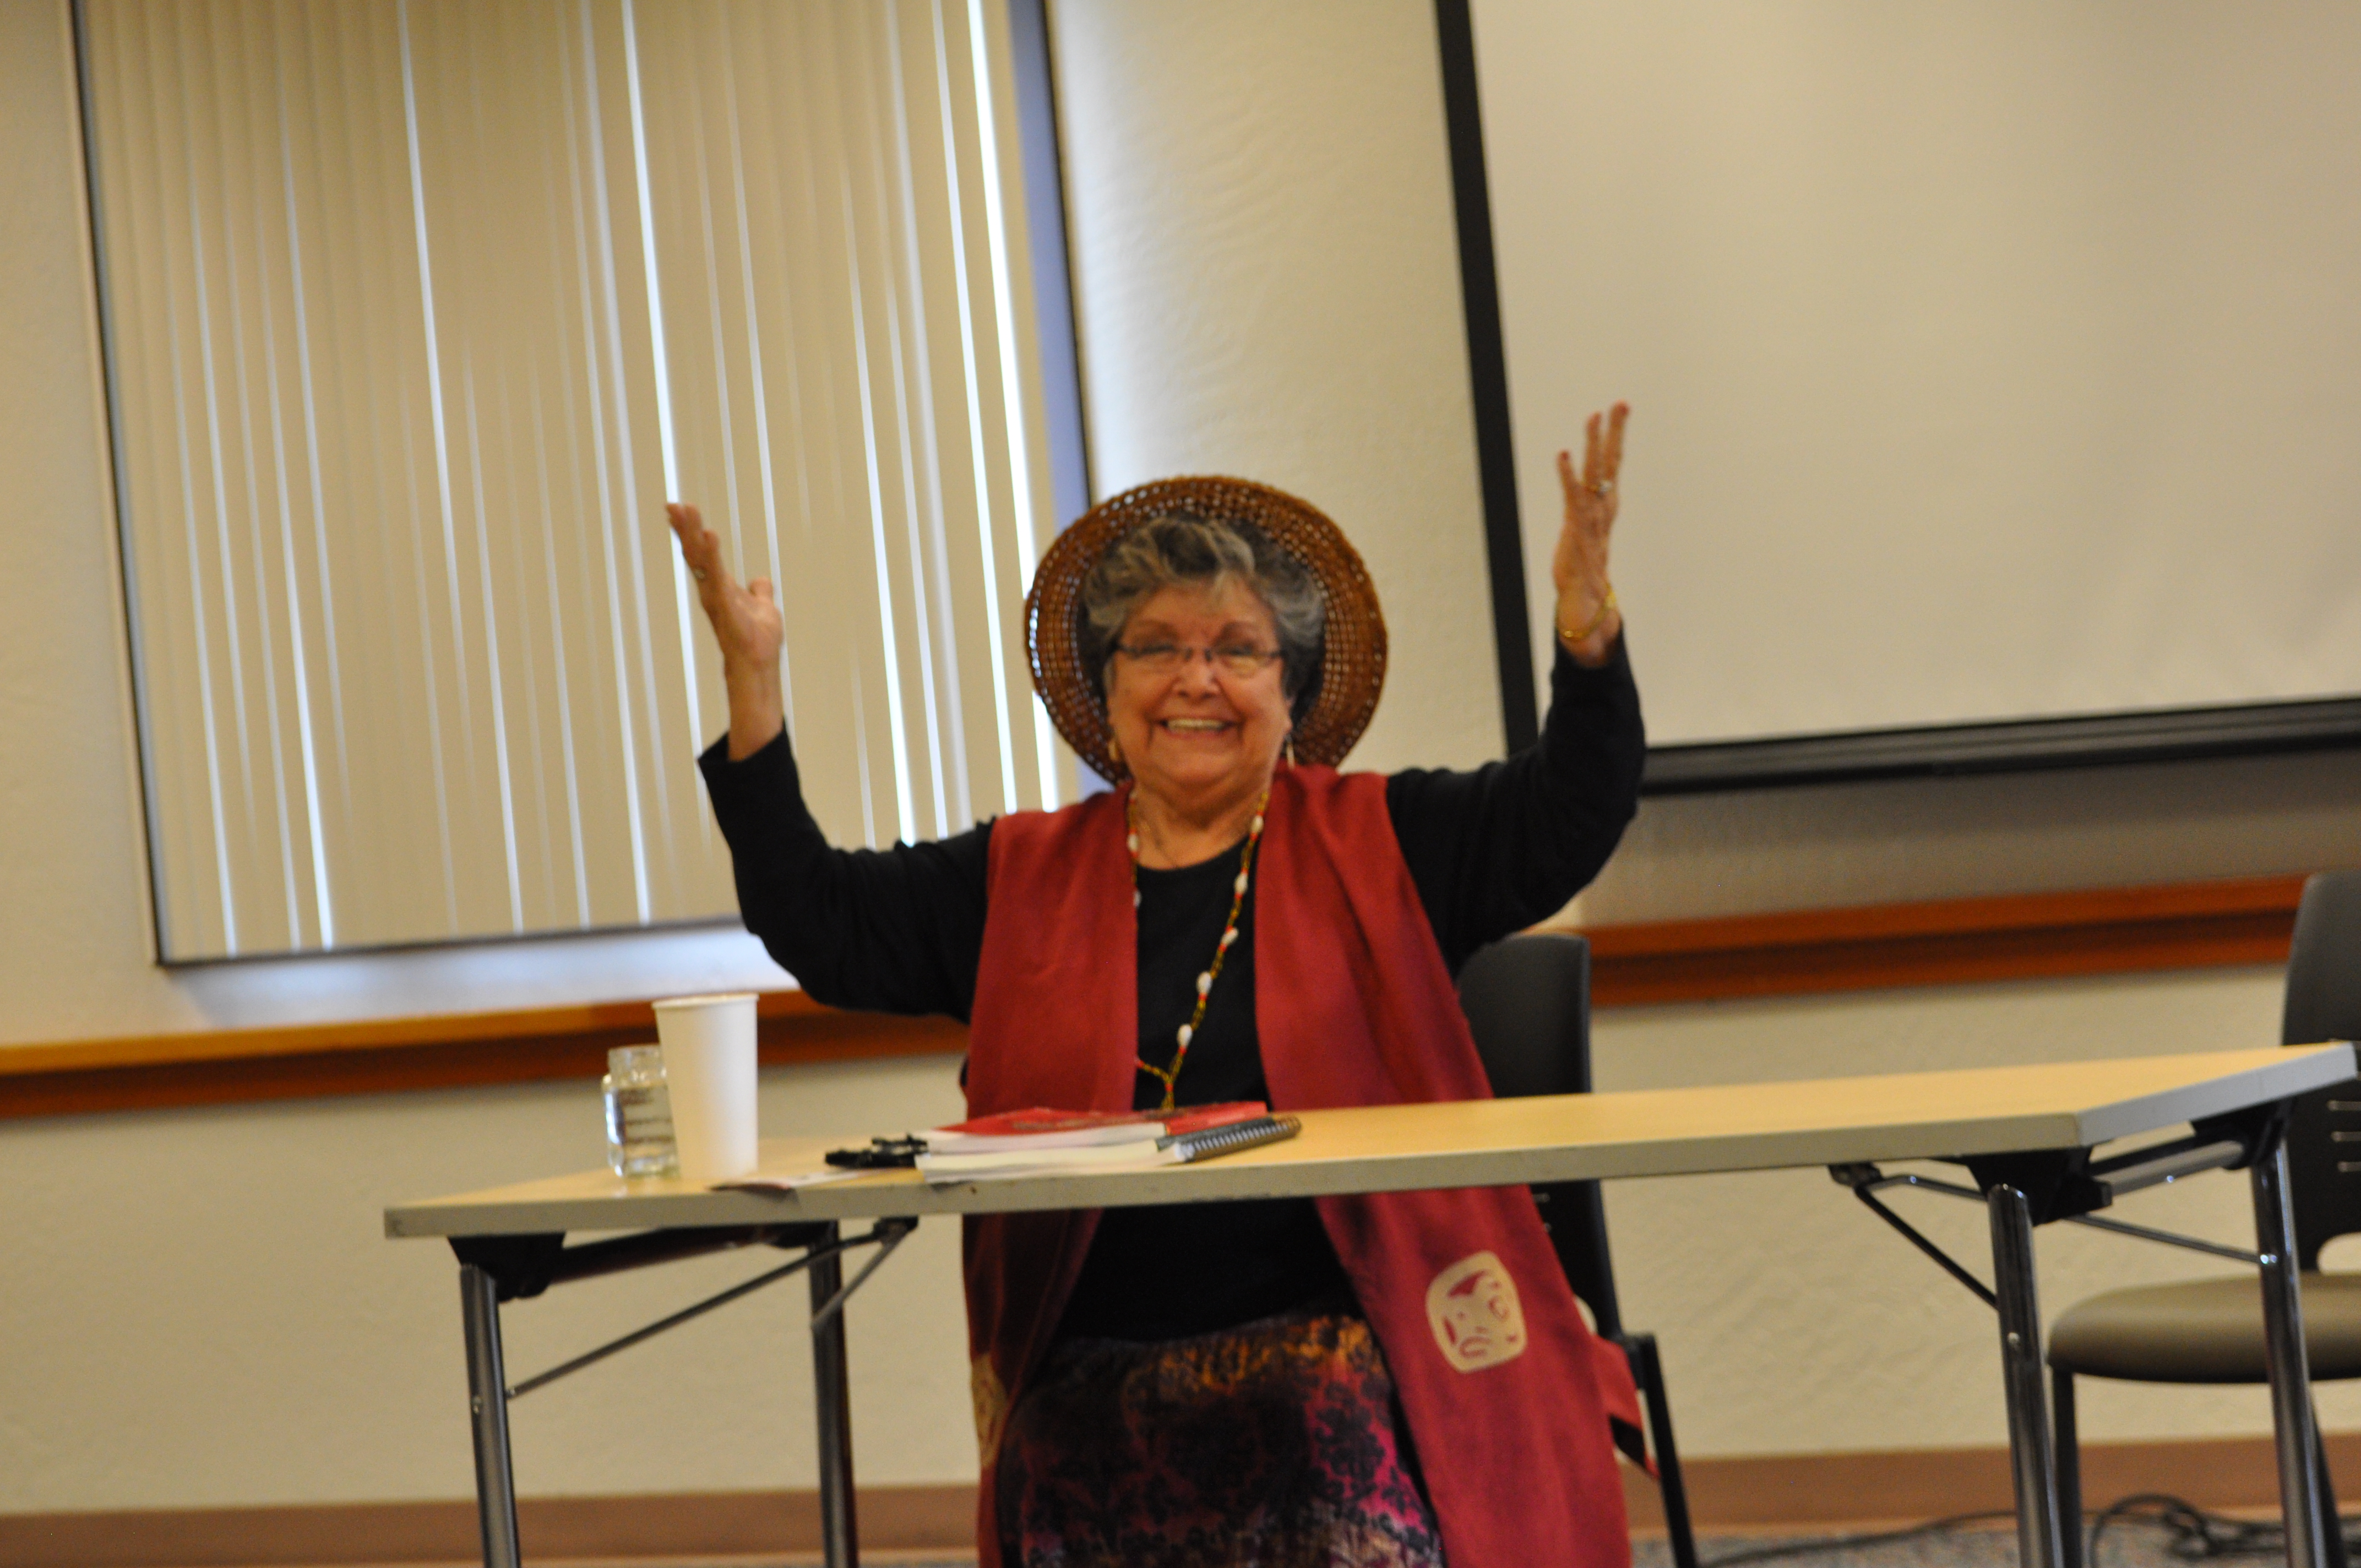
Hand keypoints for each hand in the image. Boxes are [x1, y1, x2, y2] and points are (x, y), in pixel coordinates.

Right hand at [666, 502, 785, 758]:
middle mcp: (712, 590)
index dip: (692, 532)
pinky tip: (709, 535)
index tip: (680, 510)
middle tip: (672, 505)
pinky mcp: (724, 604)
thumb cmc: (758, 640)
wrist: (759, 664)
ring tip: (686, 511)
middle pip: (695, 552)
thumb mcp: (764, 607)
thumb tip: (760, 580)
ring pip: (701, 559)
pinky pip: (717, 574)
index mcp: (720, 586)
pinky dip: (712, 554)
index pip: (702, 553)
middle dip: (685, 528)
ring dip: (693, 534)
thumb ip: (761, 593)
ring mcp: (716, 597)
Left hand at [1551, 402, 1626, 666]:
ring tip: (1594, 416)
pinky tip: (1562, 454)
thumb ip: (1587, 519)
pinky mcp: (1578, 530)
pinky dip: (1567, 475)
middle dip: (1614, 431)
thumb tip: (1589, 505)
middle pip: (1610, 463)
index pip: (1612, 465)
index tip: (1618, 409)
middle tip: (1620, 403)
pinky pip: (1572, 496)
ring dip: (1594, 445)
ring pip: (1595, 474)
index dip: (1615, 436)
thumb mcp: (1585, 538)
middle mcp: (1603, 509)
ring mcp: (1592, 518)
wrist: (1585, 603)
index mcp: (1606, 508)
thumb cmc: (1582, 570)